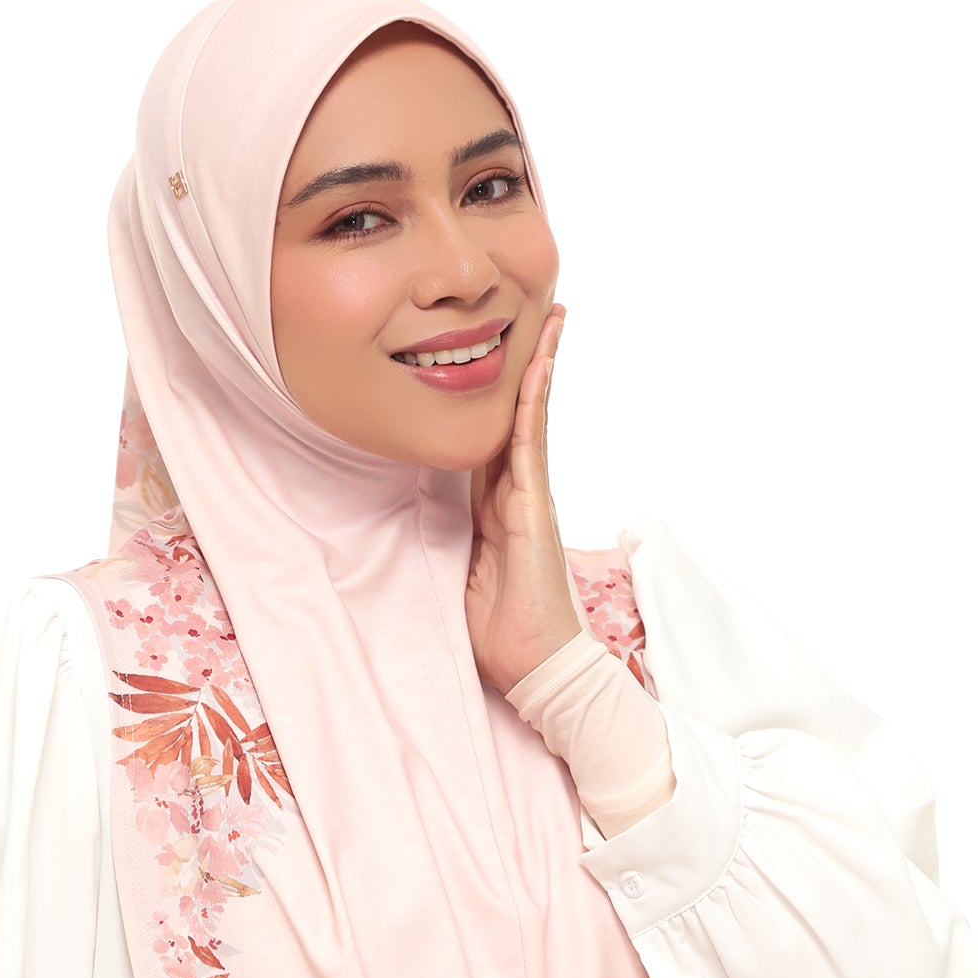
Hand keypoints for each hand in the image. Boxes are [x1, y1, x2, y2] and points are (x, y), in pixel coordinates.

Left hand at [465, 303, 582, 695]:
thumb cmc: (504, 631)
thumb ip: (455, 542)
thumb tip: (425, 525)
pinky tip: (535, 369)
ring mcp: (531, 499)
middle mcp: (521, 494)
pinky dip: (532, 405)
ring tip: (552, 320)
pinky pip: (530, 446)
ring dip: (540, 368)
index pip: (500, 437)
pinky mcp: (533, 510)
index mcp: (501, 508)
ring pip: (533, 419)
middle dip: (532, 363)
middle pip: (522, 415)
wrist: (537, 665)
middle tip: (543, 311)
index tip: (507, 351)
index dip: (502, 394)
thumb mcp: (465, 575)